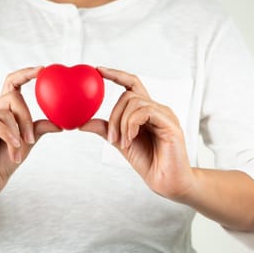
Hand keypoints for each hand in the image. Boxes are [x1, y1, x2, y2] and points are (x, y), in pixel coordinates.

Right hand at [0, 66, 61, 206]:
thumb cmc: (3, 163)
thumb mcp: (26, 144)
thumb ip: (38, 129)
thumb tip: (59, 123)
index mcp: (3, 111)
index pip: (12, 85)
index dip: (25, 74)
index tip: (42, 70)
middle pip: (12, 96)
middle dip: (26, 117)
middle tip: (31, 139)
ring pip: (4, 111)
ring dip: (17, 132)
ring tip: (20, 150)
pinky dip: (7, 135)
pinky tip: (14, 148)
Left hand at [80, 67, 195, 201]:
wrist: (167, 182)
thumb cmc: (149, 162)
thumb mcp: (121, 143)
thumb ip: (106, 129)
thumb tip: (83, 122)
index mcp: (147, 111)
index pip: (132, 84)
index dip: (116, 75)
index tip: (98, 70)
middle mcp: (158, 109)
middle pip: (129, 94)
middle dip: (114, 115)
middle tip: (111, 138)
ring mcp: (165, 115)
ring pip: (135, 102)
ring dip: (121, 123)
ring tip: (123, 142)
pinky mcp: (170, 123)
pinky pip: (145, 111)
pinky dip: (131, 124)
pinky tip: (130, 139)